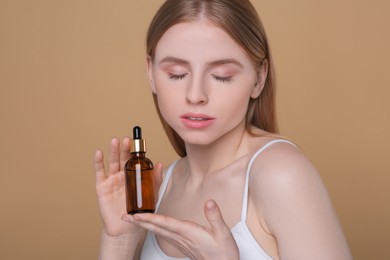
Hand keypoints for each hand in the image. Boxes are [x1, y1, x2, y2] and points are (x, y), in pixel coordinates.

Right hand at [94, 137, 162, 236]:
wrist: (126, 227)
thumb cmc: (139, 210)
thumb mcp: (151, 194)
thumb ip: (155, 179)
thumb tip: (160, 164)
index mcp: (133, 175)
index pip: (134, 159)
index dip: (135, 150)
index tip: (138, 140)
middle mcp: (122, 174)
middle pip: (122, 158)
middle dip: (125, 148)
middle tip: (127, 139)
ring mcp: (111, 179)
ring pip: (112, 162)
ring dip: (113, 151)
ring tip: (115, 141)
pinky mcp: (101, 186)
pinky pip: (99, 172)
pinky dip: (98, 162)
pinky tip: (99, 153)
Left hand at [123, 200, 238, 259]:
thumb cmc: (223, 252)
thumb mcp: (223, 233)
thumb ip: (215, 216)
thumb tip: (209, 202)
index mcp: (188, 232)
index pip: (165, 223)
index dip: (150, 218)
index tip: (136, 215)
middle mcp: (180, 237)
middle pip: (156, 228)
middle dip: (139, 222)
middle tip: (124, 217)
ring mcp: (180, 242)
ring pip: (158, 232)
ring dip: (144, 225)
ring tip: (133, 219)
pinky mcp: (182, 244)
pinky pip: (163, 234)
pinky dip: (154, 228)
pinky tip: (151, 225)